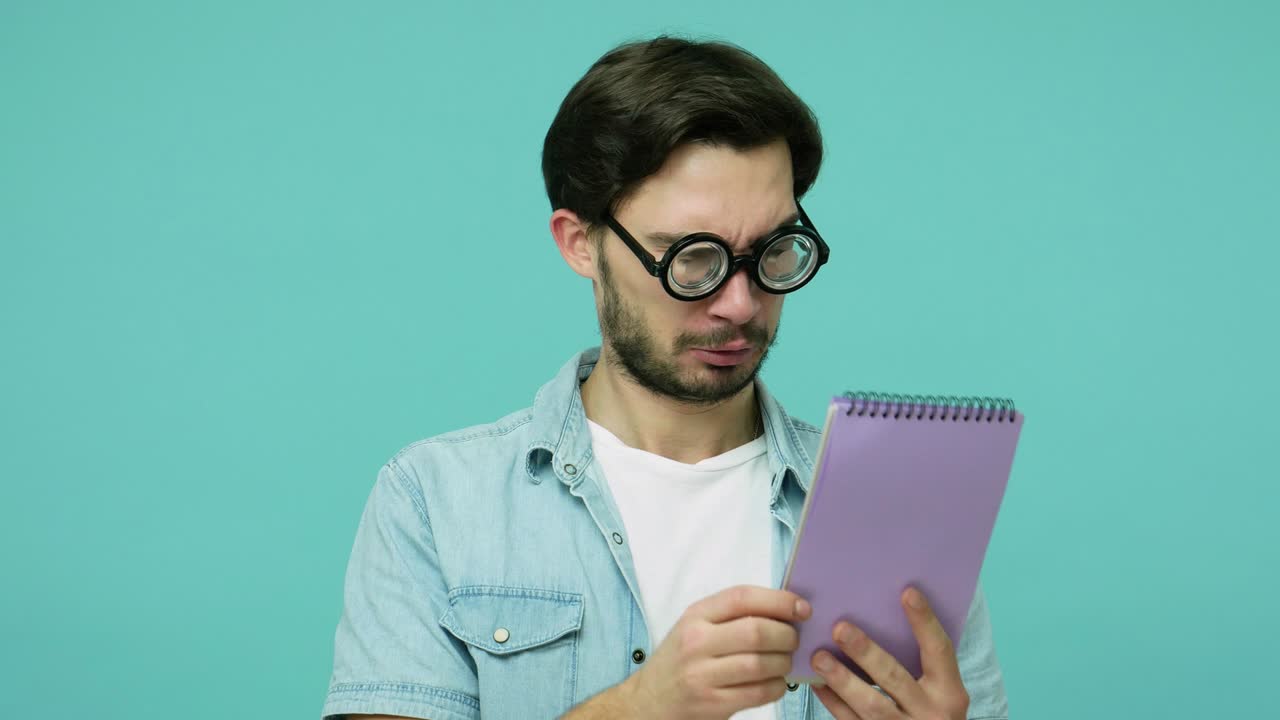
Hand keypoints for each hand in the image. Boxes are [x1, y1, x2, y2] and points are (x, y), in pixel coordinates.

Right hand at [623, 584, 811, 719]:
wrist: (648, 701)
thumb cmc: (680, 659)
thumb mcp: (695, 626)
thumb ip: (732, 615)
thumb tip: (786, 608)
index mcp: (695, 616)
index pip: (742, 598)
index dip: (779, 600)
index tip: (802, 608)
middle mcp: (696, 642)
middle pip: (757, 632)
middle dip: (787, 635)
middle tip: (794, 640)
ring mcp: (702, 675)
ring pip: (761, 664)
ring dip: (784, 662)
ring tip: (784, 661)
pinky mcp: (712, 704)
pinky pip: (759, 693)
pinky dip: (777, 686)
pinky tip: (775, 682)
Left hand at [809, 587, 968, 719]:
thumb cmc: (932, 712)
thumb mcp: (940, 692)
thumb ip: (922, 664)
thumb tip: (887, 615)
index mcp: (950, 694)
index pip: (939, 651)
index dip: (924, 622)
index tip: (907, 593)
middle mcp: (931, 714)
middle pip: (895, 678)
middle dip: (866, 653)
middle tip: (840, 628)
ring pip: (871, 704)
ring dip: (842, 679)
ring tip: (819, 657)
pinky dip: (833, 702)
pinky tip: (817, 683)